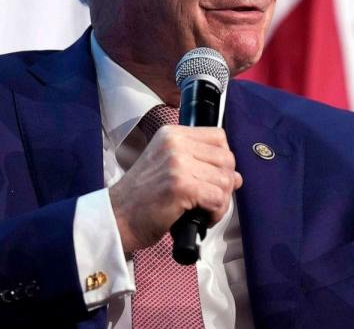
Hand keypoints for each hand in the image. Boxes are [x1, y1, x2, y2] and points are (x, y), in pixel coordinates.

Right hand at [109, 125, 242, 252]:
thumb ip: (200, 165)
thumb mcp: (167, 167)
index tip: (212, 177)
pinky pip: (217, 198)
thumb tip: (237, 177)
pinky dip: (215, 213)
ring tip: (205, 211)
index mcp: (172, 134)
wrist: (117, 218)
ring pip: (226, 179)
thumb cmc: (142, 198)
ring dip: (221, 201)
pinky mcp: (180, 186)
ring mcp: (177, 163)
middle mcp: (175, 143)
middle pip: (226, 158)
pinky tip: (201, 218)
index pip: (218, 137)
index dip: (222, 160)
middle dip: (225, 183)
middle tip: (210, 199)